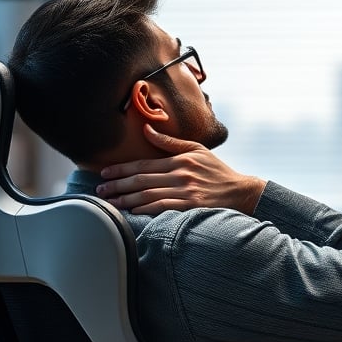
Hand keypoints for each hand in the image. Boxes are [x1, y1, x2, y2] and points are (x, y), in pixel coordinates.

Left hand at [96, 124, 266, 214]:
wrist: (242, 192)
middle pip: (141, 180)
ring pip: (148, 195)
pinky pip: (163, 207)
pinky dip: (145, 209)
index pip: (143, 164)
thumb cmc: (217, 172)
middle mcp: (179, 175)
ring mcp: (185, 192)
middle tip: (100, 190)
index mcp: (178, 160)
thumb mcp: (196, 150)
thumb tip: (147, 130)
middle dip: (118, 185)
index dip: (121, 169)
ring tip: (110, 202)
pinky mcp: (190, 207)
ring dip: (126, 199)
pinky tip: (132, 211)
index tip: (105, 173)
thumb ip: (169, 142)